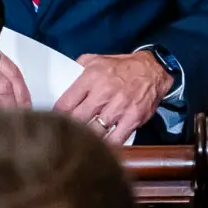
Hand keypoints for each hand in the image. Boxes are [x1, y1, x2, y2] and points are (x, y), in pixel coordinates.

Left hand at [54, 51, 171, 144]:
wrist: (153, 70)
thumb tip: (62, 80)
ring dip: (87, 139)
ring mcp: (119, 107)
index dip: (57, 115)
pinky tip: (101, 148)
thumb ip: (77, 69)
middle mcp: (104, 93)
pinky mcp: (132, 119)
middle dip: (70, 129)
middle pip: (78, 120)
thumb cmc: (123, 67)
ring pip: (95, 132)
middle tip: (67, 133)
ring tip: (82, 142)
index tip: (55, 121)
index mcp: (91, 77)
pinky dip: (107, 146)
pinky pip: (115, 139)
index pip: (65, 103)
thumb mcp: (96, 59)